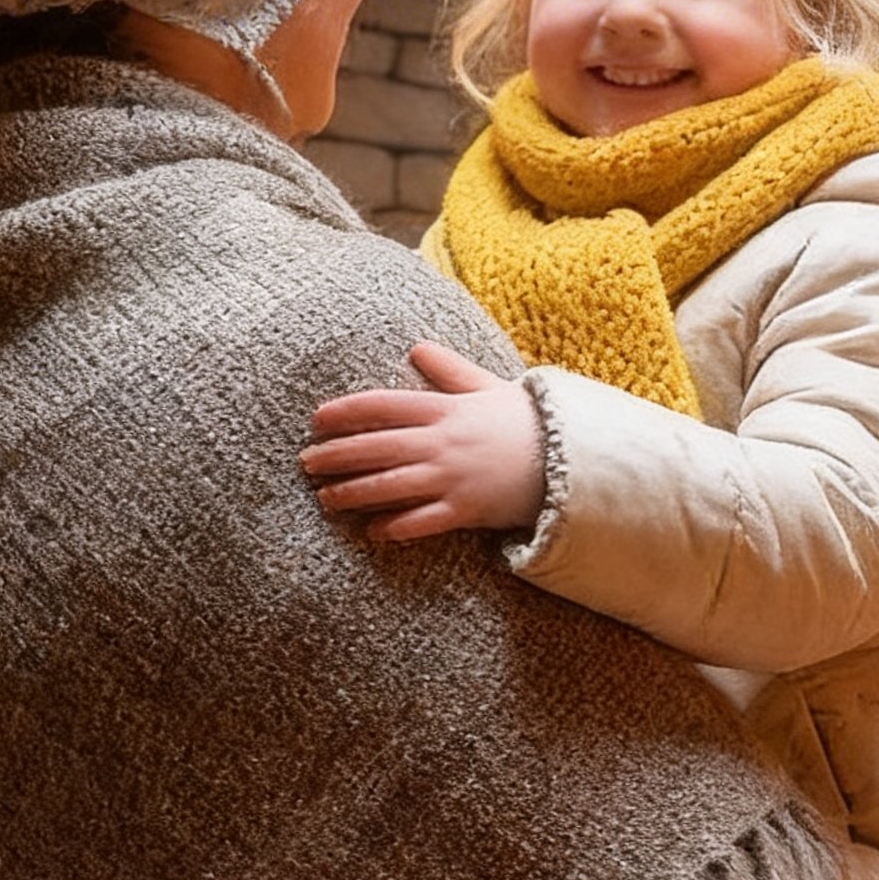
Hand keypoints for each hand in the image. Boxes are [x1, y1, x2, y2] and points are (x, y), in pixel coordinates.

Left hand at [300, 336, 546, 541]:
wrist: (572, 457)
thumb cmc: (529, 422)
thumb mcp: (489, 387)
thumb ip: (450, 371)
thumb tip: (417, 347)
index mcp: (445, 409)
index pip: (382, 406)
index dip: (345, 412)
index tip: (316, 420)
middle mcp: (442, 442)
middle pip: (375, 447)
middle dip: (336, 455)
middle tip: (306, 463)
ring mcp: (453, 476)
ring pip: (389, 485)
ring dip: (353, 493)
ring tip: (327, 500)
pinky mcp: (468, 508)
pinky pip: (423, 520)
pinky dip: (396, 527)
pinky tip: (374, 532)